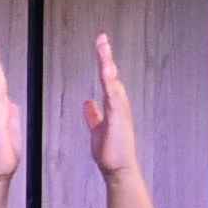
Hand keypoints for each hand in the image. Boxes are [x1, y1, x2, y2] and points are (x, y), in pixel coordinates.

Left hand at [79, 32, 140, 178]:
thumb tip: (88, 103)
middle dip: (107, 56)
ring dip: (108, 64)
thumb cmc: (111, 152)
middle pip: (111, 74)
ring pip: (113, 81)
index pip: (106, 78)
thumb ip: (93, 115)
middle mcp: (118, 104)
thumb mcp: (97, 129)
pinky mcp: (118, 118)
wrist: (119, 169)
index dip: (104, 61)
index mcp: (112, 105)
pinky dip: (110, 83)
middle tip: (101, 38)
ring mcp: (120, 110)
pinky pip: (114, 96)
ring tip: (103, 47)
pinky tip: (107, 72)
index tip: (100, 45)